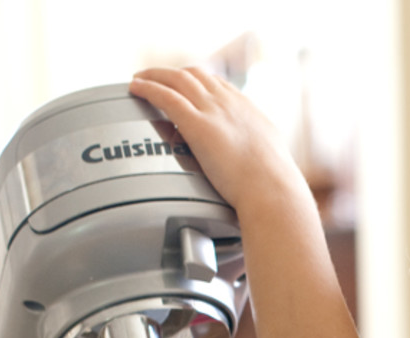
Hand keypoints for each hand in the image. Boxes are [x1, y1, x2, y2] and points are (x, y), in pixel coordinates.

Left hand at [129, 66, 305, 213]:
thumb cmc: (273, 187)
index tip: (190, 86)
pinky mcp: (197, 125)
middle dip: (175, 74)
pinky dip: (148, 88)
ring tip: (140, 78)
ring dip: (155, 75)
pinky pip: (166, 97)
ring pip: (178, 79)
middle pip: (196, 75)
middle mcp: (230, 104)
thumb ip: (259, 158)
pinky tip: (136, 88)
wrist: (272, 190)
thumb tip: (260, 170)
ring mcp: (213, 111)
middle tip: (159, 78)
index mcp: (248, 112)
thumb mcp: (271, 163)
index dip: (201, 83)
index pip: (220, 85)